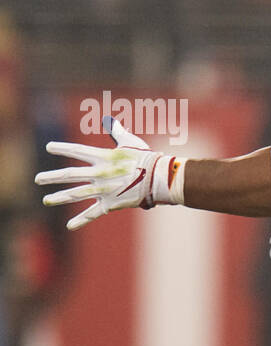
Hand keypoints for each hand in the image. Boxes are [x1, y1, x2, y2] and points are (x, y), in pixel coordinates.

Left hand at [35, 118, 182, 230]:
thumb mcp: (130, 143)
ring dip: (59, 197)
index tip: (49, 148)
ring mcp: (103, 190)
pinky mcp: (110, 203)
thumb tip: (109, 120)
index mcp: (102, 157)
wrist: (159, 178)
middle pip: (69, 175)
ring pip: (76, 194)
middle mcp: (99, 173)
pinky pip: (93, 213)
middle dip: (51, 177)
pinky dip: (81, 220)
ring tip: (46, 199)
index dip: (62, 148)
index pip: (77, 150)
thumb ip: (117, 132)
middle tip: (37, 179)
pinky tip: (69, 226)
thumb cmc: (146, 158)